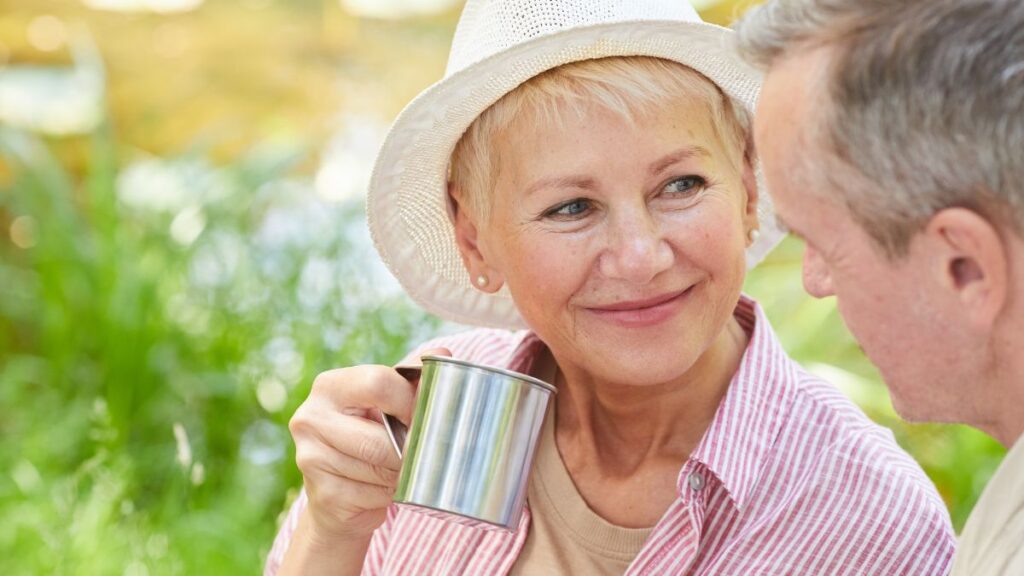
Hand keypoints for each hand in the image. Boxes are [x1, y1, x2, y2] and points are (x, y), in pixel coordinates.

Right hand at [287, 348, 450, 544]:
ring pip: (379, 468)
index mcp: (328, 386)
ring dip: (401, 474)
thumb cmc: (368, 437)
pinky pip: (372, 495)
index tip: (424, 416)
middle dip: (409, 450)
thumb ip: (411, 379)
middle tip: (421, 452)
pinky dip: (388, 495)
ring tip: (402, 471)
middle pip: (380, 437)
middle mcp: (310, 418)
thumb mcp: (385, 403)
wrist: (338, 496)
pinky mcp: (321, 493)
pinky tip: (384, 489)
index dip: (410, 402)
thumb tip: (443, 354)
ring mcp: (310, 457)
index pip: (378, 383)